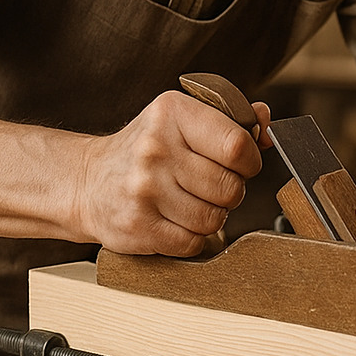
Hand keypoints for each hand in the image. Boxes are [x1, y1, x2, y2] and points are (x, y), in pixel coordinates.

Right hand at [75, 90, 271, 255]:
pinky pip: (192, 242)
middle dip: (230, 192)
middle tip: (212, 186)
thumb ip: (229, 120)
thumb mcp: (181, 119)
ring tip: (192, 202)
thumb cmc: (145, 148)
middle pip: (230, 187)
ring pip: (214, 219)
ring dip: (212, 216)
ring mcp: (144, 189)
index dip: (249, 160)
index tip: (240, 163)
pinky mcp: (137, 226)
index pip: (237, 145)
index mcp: (172, 113)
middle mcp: (155, 149)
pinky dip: (192, 237)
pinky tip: (176, 220)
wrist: (88, 181)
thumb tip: (267, 121)